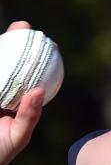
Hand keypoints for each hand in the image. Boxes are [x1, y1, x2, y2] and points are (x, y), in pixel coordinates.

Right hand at [0, 22, 43, 164]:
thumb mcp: (17, 136)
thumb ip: (29, 115)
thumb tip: (38, 90)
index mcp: (17, 100)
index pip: (31, 74)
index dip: (39, 59)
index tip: (50, 44)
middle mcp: (2, 90)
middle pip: (11, 61)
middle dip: (17, 41)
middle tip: (24, 28)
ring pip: (0, 62)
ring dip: (3, 45)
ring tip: (13, 31)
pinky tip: (1, 47)